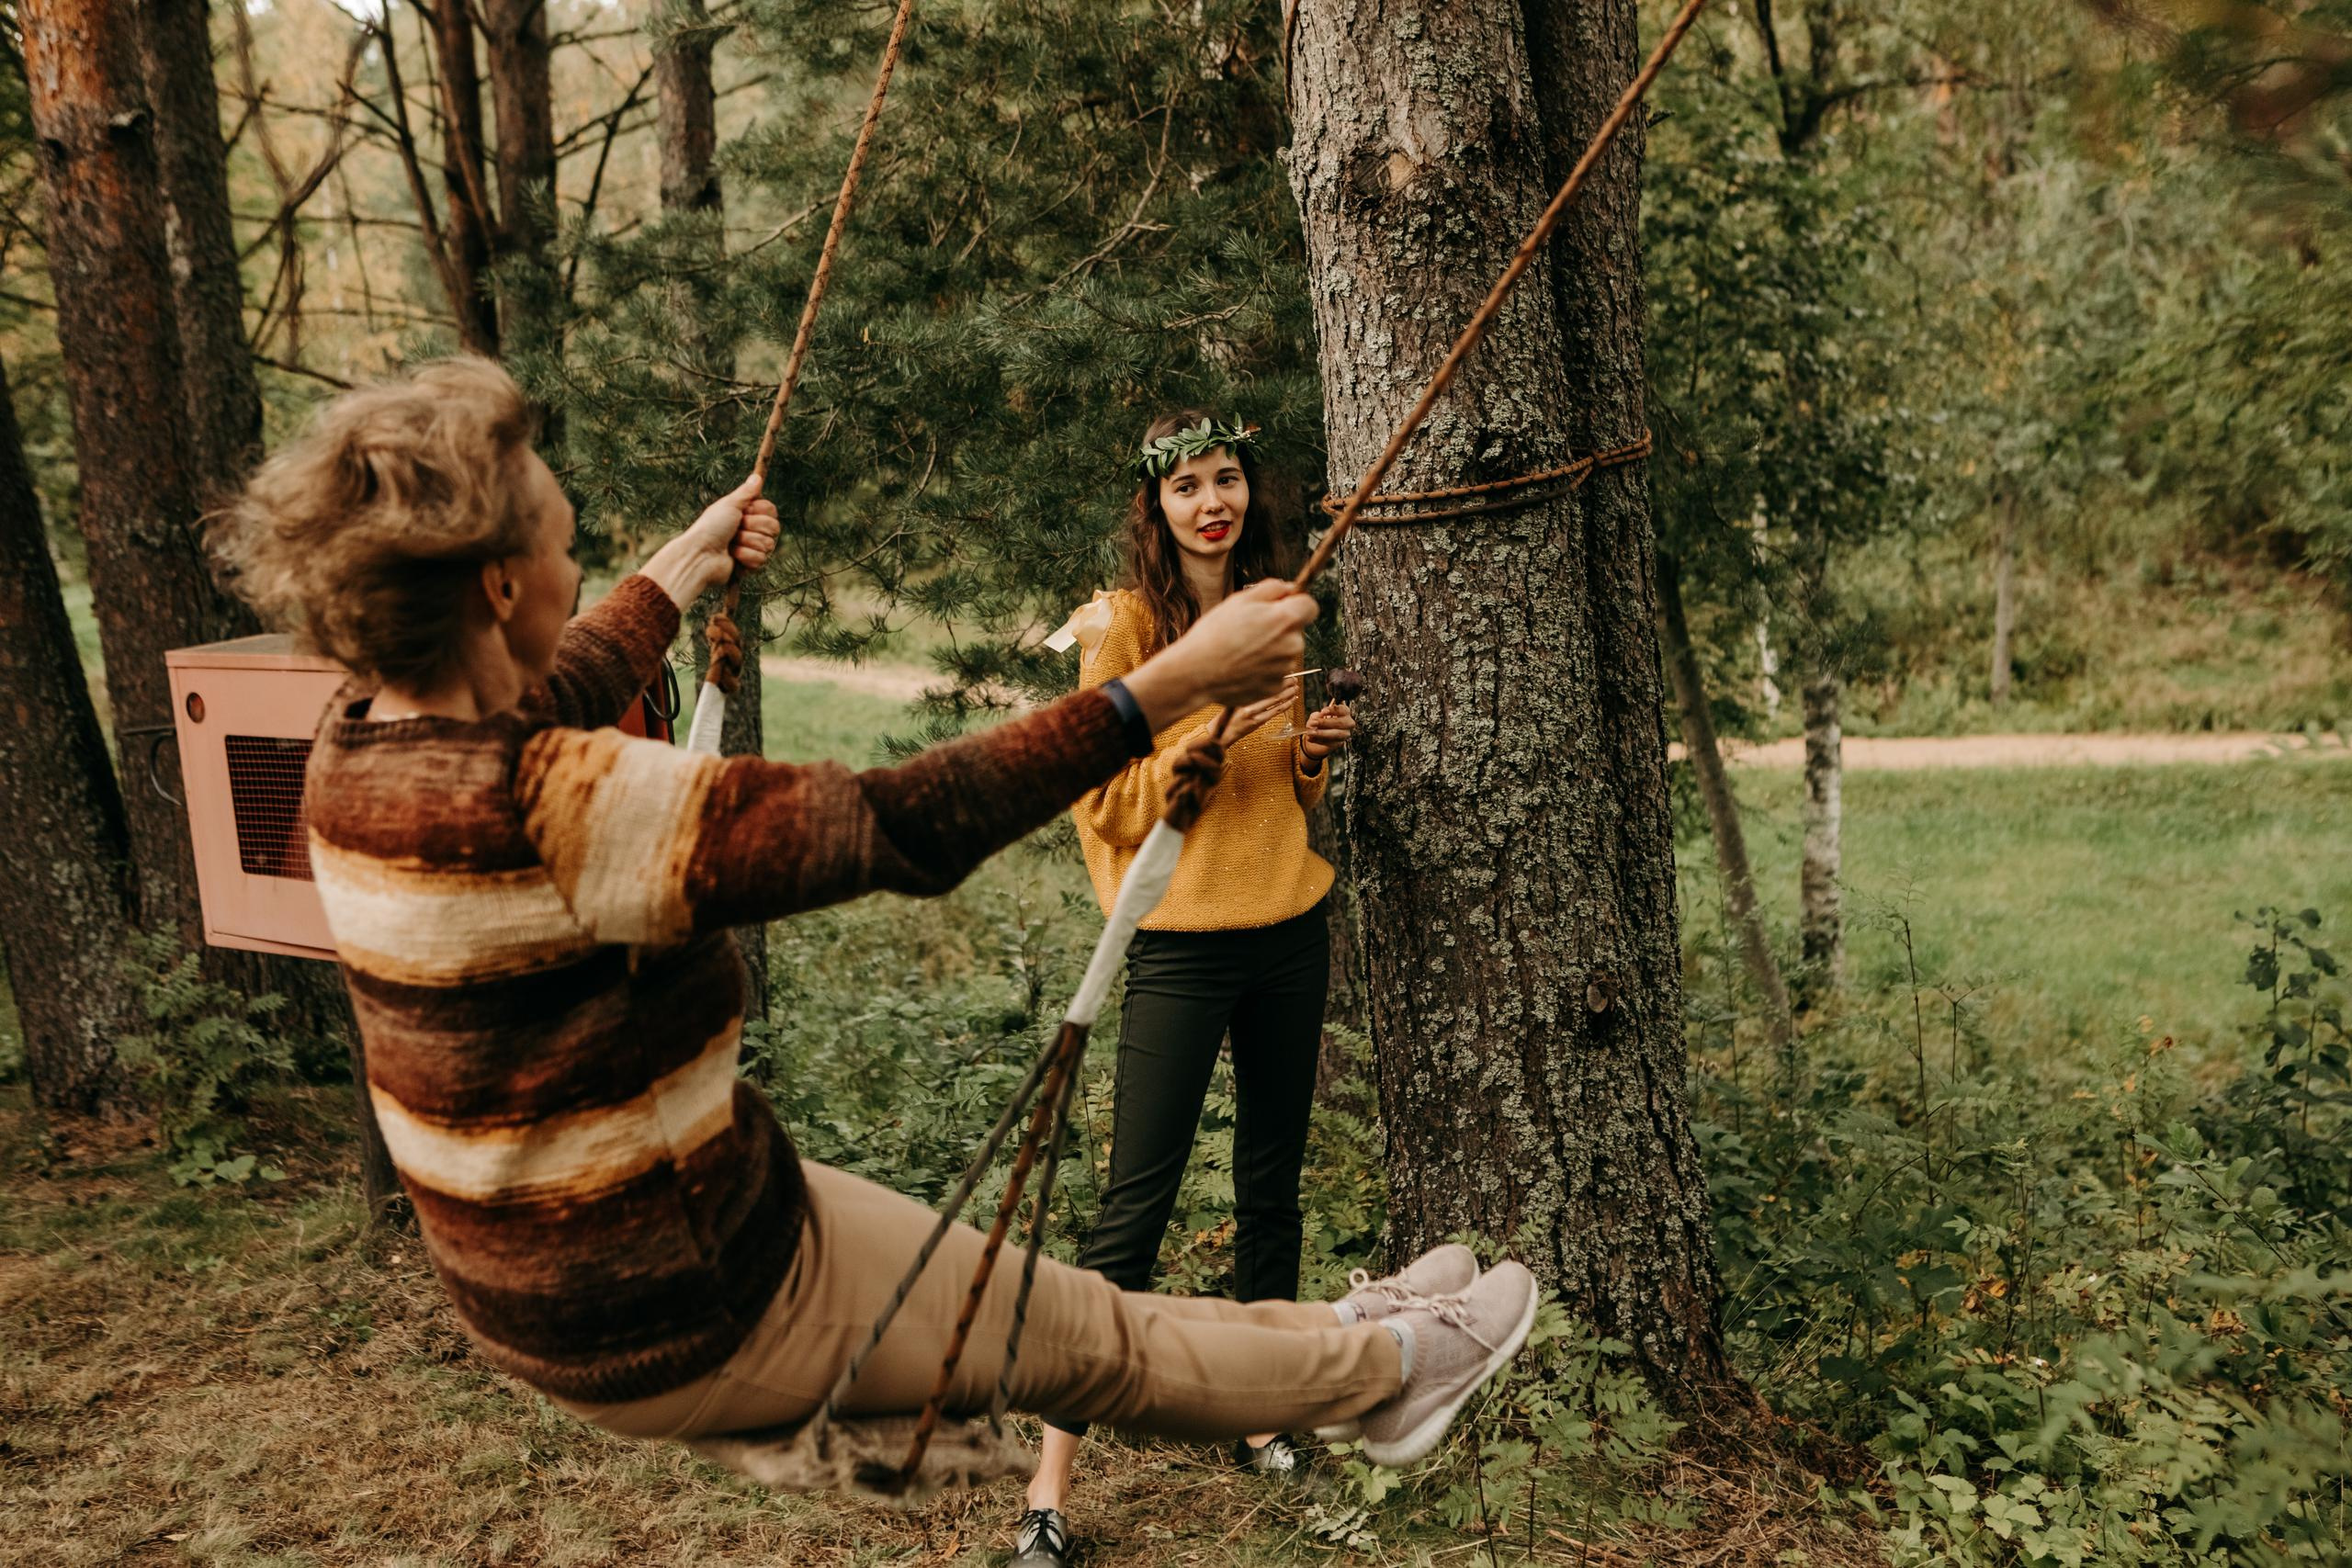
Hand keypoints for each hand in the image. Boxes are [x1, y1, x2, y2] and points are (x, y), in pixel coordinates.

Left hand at [643, 473, 782, 608]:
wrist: (701, 554)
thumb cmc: (711, 527)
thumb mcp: (729, 504)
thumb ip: (746, 492)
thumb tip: (757, 476)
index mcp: (748, 514)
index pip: (771, 510)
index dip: (759, 511)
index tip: (744, 511)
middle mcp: (753, 530)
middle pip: (774, 527)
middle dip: (752, 527)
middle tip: (734, 528)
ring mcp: (753, 548)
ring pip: (768, 544)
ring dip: (746, 542)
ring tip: (730, 543)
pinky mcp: (752, 565)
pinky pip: (761, 559)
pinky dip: (744, 556)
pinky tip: (732, 556)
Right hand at [1122, 581, 1316, 728]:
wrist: (1196, 672)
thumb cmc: (1216, 632)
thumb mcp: (1240, 600)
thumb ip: (1272, 588)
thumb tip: (1290, 589)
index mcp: (1286, 620)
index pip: (1310, 606)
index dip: (1296, 604)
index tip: (1282, 606)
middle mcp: (1292, 645)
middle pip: (1295, 631)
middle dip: (1279, 628)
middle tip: (1250, 630)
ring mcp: (1284, 669)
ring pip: (1284, 653)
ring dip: (1270, 649)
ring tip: (1241, 650)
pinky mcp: (1274, 687)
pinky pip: (1273, 672)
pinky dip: (1262, 669)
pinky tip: (1241, 666)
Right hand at [1226, 685, 1296, 741]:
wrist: (1221, 735)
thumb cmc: (1225, 715)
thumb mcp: (1231, 699)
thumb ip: (1244, 692)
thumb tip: (1261, 679)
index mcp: (1241, 697)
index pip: (1262, 684)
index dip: (1275, 678)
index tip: (1284, 672)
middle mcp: (1248, 706)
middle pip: (1272, 692)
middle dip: (1285, 685)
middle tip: (1294, 679)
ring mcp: (1254, 715)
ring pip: (1276, 702)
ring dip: (1288, 694)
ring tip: (1296, 688)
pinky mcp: (1258, 723)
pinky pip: (1275, 712)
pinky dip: (1285, 705)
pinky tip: (1292, 699)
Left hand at [1297, 701, 1354, 761]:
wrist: (1316, 736)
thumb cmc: (1318, 722)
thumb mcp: (1316, 716)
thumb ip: (1317, 716)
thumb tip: (1319, 717)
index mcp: (1344, 712)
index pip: (1343, 710)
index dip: (1333, 710)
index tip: (1322, 711)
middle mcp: (1348, 723)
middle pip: (1340, 722)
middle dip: (1325, 722)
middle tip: (1313, 722)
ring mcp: (1344, 734)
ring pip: (1336, 734)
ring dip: (1322, 733)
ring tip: (1310, 732)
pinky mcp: (1339, 744)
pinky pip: (1330, 743)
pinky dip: (1319, 740)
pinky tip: (1310, 738)